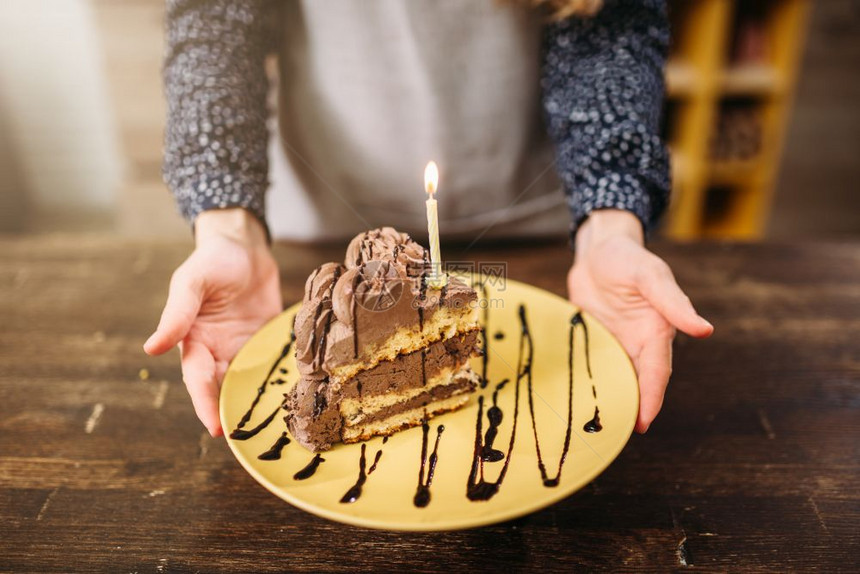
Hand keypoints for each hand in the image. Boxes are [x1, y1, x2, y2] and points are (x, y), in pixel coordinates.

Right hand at [143, 209, 281, 436]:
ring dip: (260, 402)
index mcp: (195, 342)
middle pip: (225, 389)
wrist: (245, 245)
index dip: (205, 405)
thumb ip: (177, 314)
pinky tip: (299, 397)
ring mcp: (245, 348)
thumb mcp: (192, 281)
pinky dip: (282, 381)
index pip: (198, 380)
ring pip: (250, 383)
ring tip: (278, 428)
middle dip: (235, 413)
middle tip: (251, 441)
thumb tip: (151, 348)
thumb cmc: (213, 259)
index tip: (216, 429)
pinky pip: (273, 365)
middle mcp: (219, 351)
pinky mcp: (268, 341)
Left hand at [568, 210, 712, 432]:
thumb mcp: (651, 275)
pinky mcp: (593, 341)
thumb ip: (673, 302)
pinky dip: (586, 382)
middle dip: (628, 409)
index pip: (656, 374)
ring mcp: (614, 344)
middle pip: (635, 384)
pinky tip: (571, 400)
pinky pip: (591, 367)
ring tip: (591, 428)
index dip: (650, 399)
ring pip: (614, 379)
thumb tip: (704, 330)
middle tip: (612, 436)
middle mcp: (637, 344)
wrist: (598, 249)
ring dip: (607, 399)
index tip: (642, 424)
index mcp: (656, 333)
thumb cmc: (629, 258)